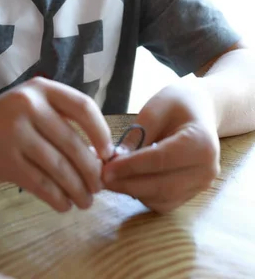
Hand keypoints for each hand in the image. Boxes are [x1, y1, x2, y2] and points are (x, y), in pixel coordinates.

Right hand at [0, 77, 113, 212]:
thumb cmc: (1, 123)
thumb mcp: (29, 106)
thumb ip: (60, 121)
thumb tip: (100, 155)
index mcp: (40, 88)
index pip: (83, 106)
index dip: (101, 132)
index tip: (107, 154)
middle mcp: (28, 105)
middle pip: (73, 142)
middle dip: (91, 170)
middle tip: (98, 187)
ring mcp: (15, 132)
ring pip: (59, 166)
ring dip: (77, 189)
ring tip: (85, 201)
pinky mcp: (5, 159)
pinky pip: (41, 184)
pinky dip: (57, 198)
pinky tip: (63, 205)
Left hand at [102, 83, 220, 212]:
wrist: (202, 110)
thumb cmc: (178, 103)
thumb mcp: (155, 108)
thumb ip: (137, 135)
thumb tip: (114, 160)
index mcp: (201, 143)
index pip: (161, 160)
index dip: (131, 166)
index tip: (105, 168)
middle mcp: (206, 169)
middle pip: (162, 185)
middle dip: (128, 183)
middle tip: (100, 178)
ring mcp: (202, 184)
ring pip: (162, 198)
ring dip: (133, 191)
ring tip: (109, 178)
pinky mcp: (193, 193)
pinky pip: (164, 202)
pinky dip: (143, 195)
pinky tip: (126, 181)